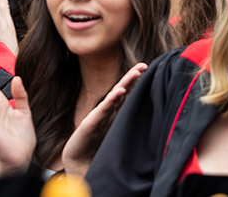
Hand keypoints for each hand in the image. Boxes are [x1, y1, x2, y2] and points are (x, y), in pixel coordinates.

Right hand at [61, 62, 145, 178]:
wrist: (79, 163)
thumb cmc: (96, 150)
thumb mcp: (115, 136)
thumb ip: (126, 127)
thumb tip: (147, 126)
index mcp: (113, 114)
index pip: (127, 95)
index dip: (137, 83)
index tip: (149, 71)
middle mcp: (107, 112)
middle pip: (122, 90)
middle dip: (133, 77)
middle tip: (144, 65)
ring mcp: (99, 116)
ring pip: (115, 96)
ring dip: (126, 82)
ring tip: (136, 72)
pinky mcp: (92, 123)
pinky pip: (104, 109)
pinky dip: (112, 99)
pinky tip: (120, 91)